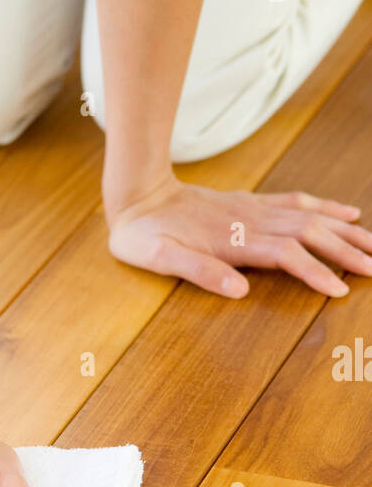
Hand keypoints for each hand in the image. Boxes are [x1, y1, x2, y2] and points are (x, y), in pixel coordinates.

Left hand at [106, 175, 371, 298]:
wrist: (137, 195)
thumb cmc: (143, 235)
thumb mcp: (158, 259)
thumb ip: (198, 271)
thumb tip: (239, 289)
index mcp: (234, 239)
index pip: (286, 255)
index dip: (314, 272)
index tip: (339, 291)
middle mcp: (251, 220)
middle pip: (310, 233)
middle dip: (345, 251)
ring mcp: (254, 209)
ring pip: (312, 217)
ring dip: (346, 231)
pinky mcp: (252, 202)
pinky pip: (299, 203)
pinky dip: (328, 208)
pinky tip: (349, 212)